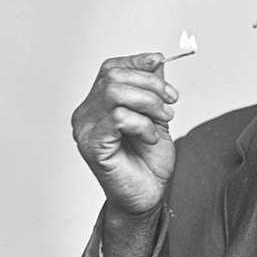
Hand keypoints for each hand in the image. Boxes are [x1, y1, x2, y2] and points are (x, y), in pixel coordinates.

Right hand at [71, 52, 177, 217]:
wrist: (147, 196)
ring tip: (162, 120)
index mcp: (98, 105)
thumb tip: (156, 61)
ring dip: (148, 103)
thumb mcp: (156, 116)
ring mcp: (85, 130)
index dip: (136, 61)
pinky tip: (149, 137)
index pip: (110, 69)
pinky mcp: (92, 146)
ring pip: (114, 92)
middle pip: (114, 77)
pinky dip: (142, 123)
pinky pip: (118, 118)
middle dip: (150, 85)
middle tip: (170, 101)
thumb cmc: (148, 162)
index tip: (159, 61)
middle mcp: (86, 114)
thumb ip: (151, 90)